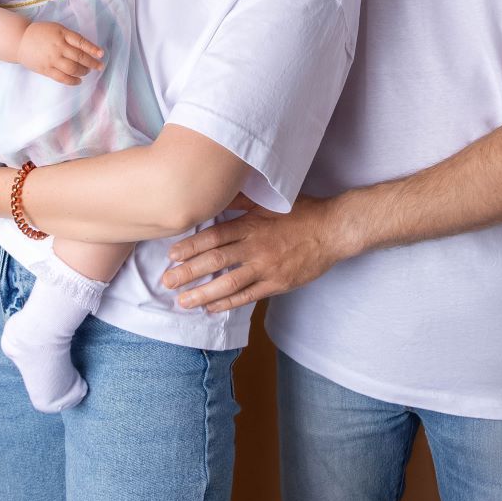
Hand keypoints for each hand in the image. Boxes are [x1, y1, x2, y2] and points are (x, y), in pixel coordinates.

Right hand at [17, 22, 103, 84]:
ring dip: (83, 71)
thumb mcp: (57, 28)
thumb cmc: (41, 33)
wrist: (20, 40)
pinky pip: (62, 78)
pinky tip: (78, 81)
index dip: (93, 49)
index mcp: (62, 34)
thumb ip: (70, 37)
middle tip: (99, 66)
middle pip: (79, 57)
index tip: (101, 54)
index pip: (81, 42)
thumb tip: (86, 48)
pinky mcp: (46, 69)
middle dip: (92, 63)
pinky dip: (72, 81)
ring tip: (87, 71)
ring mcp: (52, 59)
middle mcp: (58, 47)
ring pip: (72, 68)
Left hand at [161, 193, 342, 312]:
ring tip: (183, 301)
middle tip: (167, 281)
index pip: (215, 236)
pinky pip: (247, 297)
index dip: (191, 246)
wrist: (334, 230)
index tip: (172, 254)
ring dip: (202, 293)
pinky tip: (210, 307)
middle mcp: (256, 247)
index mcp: (252, 224)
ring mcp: (267, 268)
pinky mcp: (277, 284)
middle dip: (188, 272)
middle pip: (215, 261)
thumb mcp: (271, 201)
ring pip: (228, 284)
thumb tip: (218, 193)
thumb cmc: (303, 212)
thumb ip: (243, 199)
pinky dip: (227, 303)